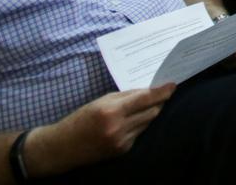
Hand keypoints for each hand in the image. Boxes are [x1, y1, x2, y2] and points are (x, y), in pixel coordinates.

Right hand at [27, 85, 175, 174]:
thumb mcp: (101, 101)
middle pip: (152, 112)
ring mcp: (122, 141)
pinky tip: (132, 121)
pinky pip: (139, 133)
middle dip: (158, 102)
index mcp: (112, 111)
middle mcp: (119, 128)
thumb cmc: (81, 119)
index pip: (145, 99)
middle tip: (163, 93)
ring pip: (147, 123)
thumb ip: (125, 96)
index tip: (173, 85)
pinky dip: (139, 125)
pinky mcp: (123, 150)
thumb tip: (148, 91)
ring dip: (149, 113)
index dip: (162, 92)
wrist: (63, 147)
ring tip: (148, 105)